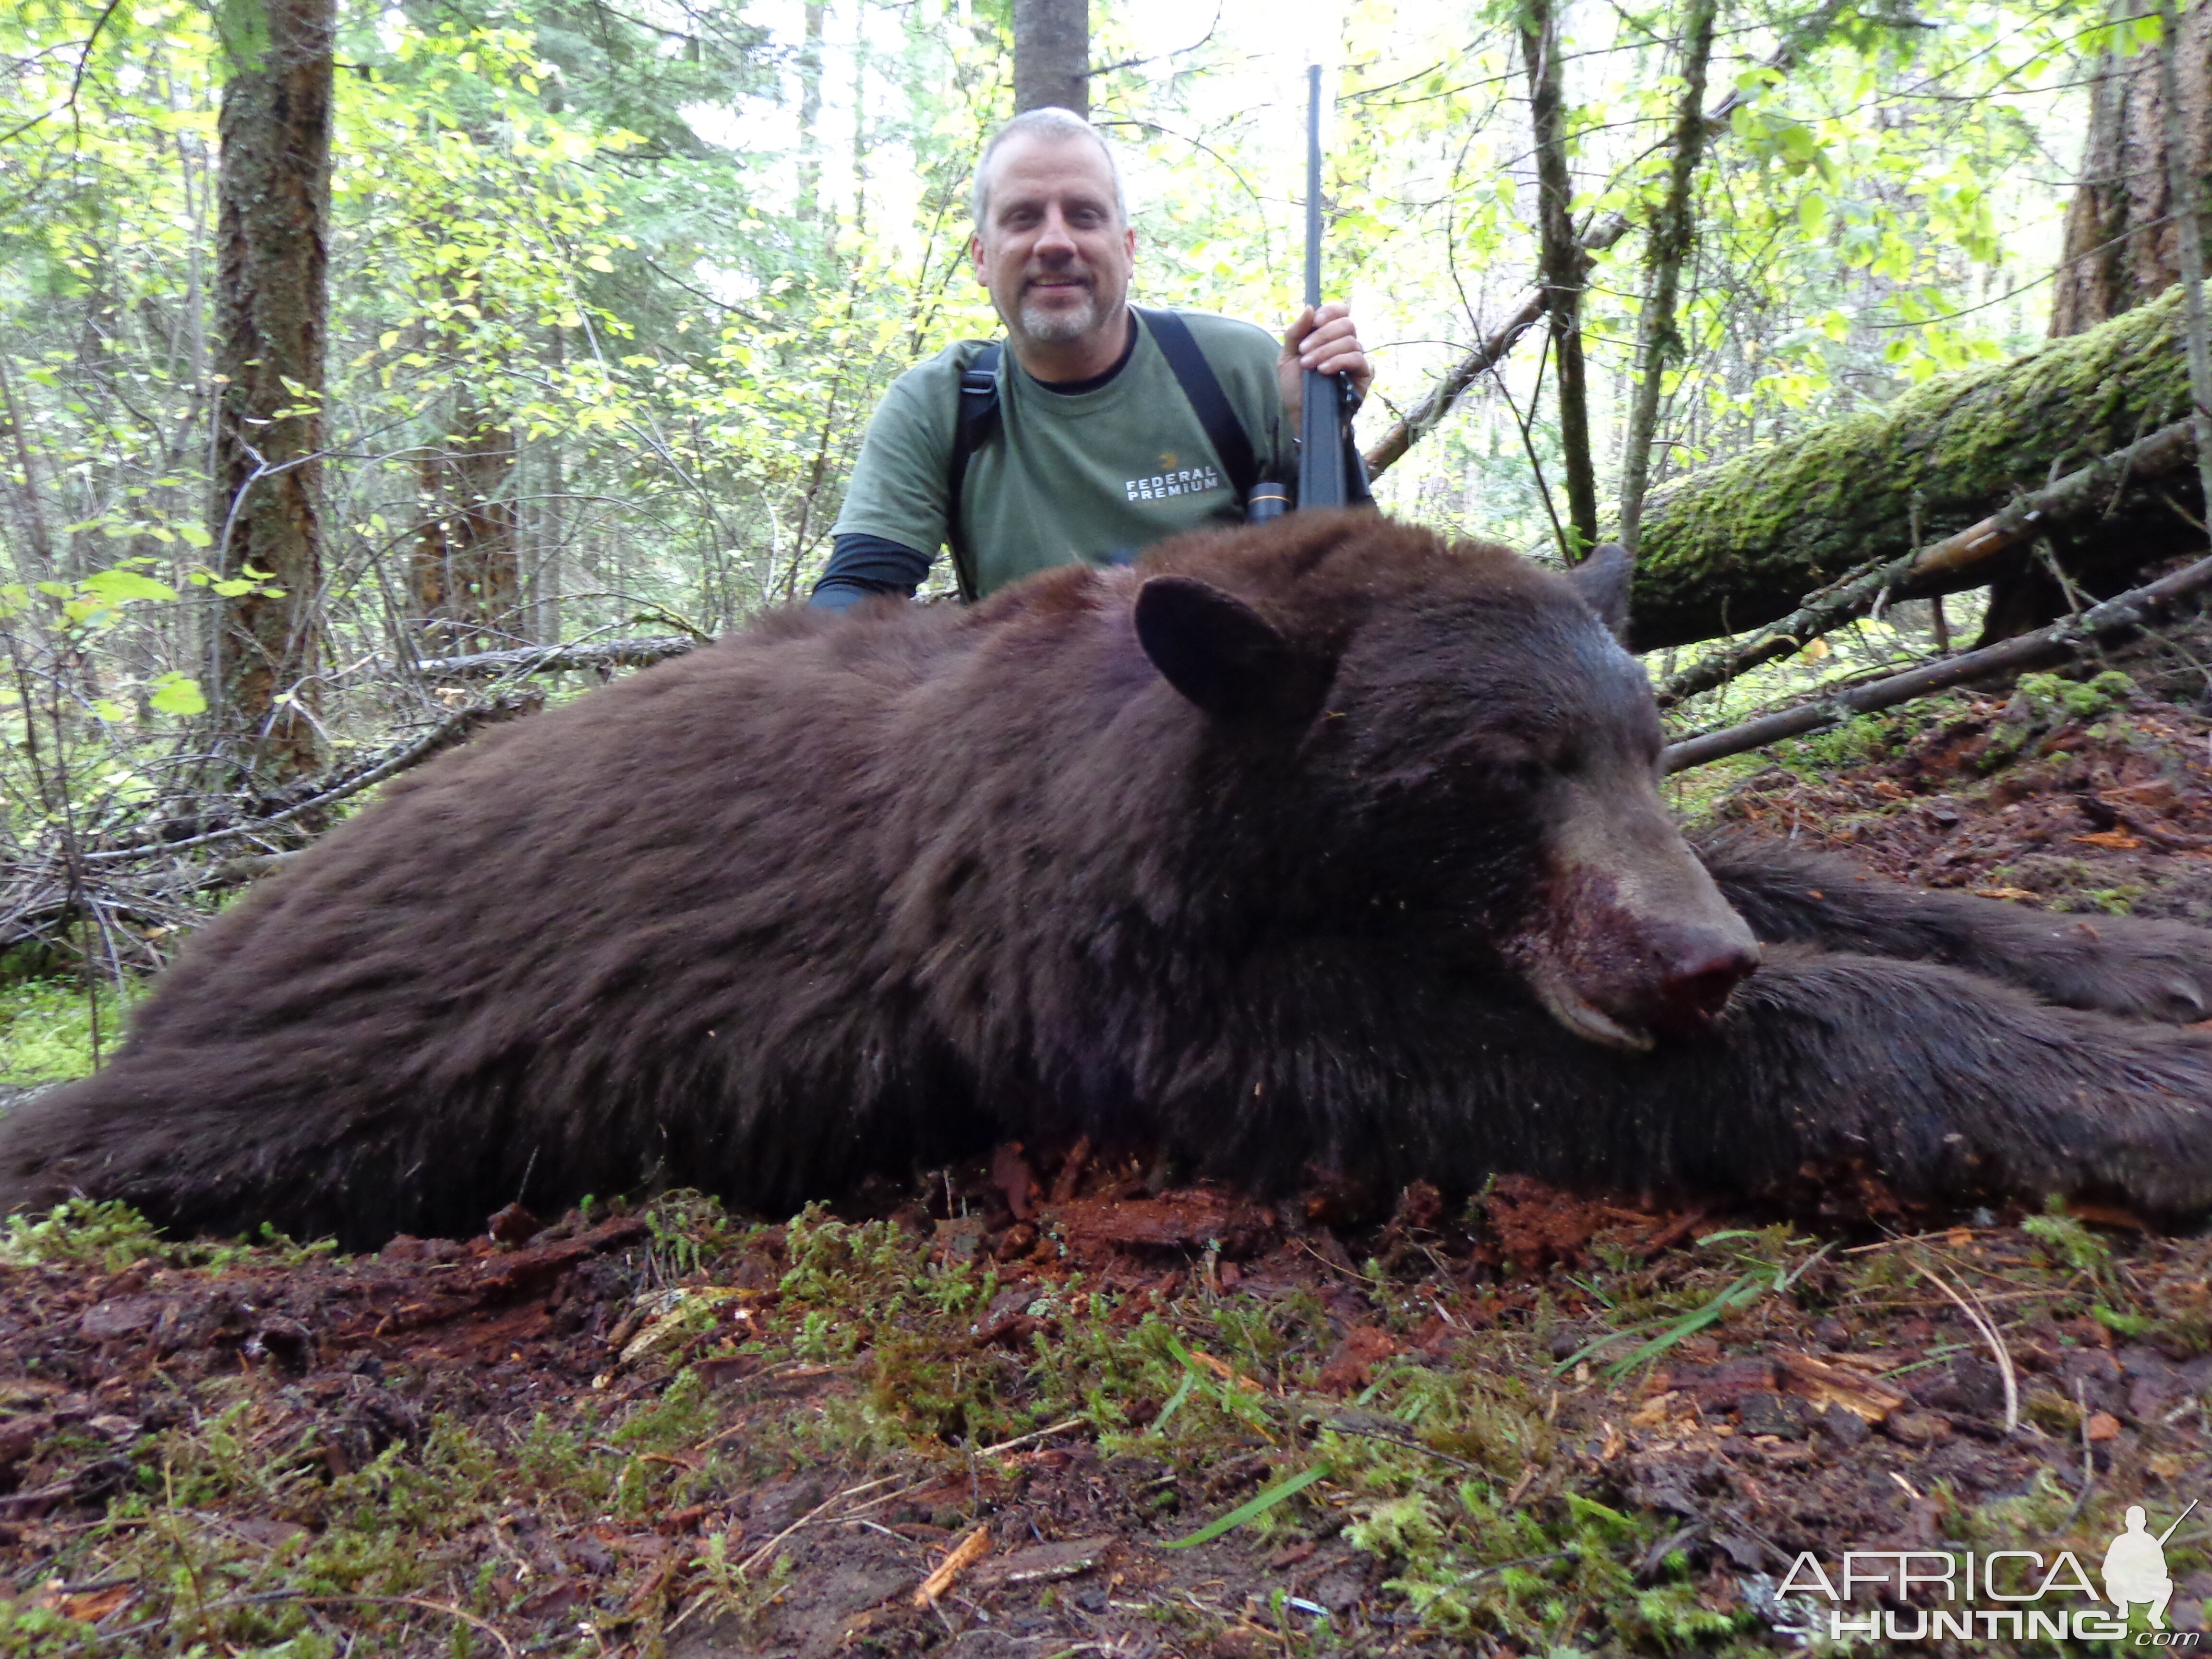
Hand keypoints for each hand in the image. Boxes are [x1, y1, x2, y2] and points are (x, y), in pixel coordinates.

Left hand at [1279, 301, 1372, 427]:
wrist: (1302, 415)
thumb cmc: (1296, 387)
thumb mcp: (1287, 358)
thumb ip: (1295, 332)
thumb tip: (1310, 308)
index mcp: (1329, 335)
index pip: (1340, 312)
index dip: (1331, 311)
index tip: (1316, 321)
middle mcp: (1345, 344)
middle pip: (1347, 323)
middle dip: (1323, 335)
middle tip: (1304, 350)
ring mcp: (1356, 359)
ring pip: (1350, 341)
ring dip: (1325, 350)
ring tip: (1308, 365)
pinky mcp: (1363, 374)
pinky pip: (1356, 358)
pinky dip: (1338, 361)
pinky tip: (1323, 371)